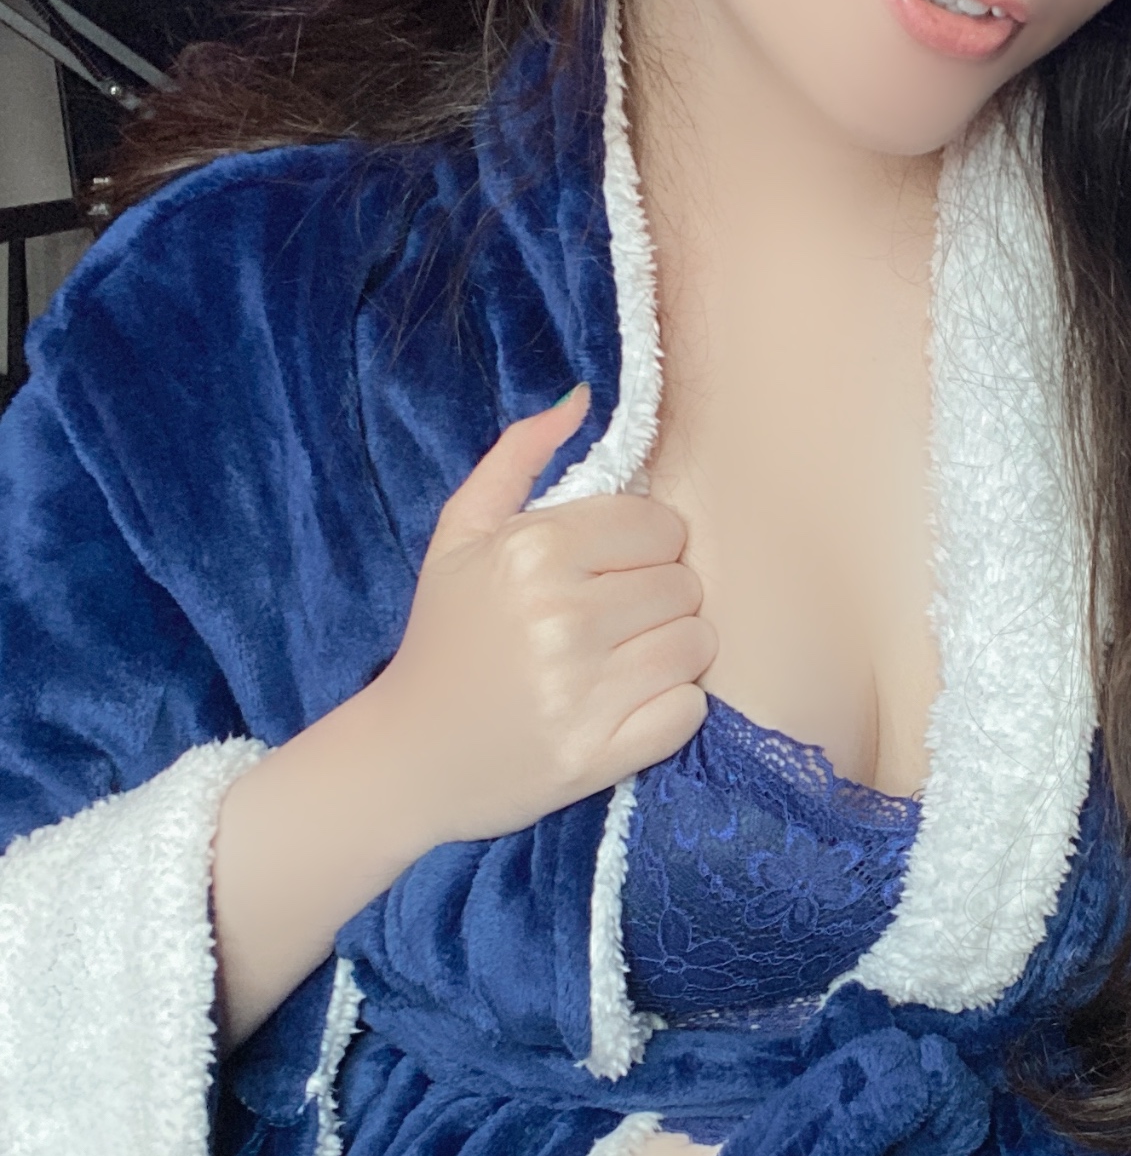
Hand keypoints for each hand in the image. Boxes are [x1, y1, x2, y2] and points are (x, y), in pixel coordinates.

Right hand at [365, 387, 716, 849]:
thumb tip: (581, 398)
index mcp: (533, 552)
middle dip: (659, 598)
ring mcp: (583, 692)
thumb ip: (518, 457)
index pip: (661, 526)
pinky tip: (626, 704)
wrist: (407, 757)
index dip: (645, 547)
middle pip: (686, 584)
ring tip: (622, 661)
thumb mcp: (459, 536)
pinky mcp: (600, 755)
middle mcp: (562, 618)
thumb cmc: (443, 638)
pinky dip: (670, 707)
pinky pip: (690, 710)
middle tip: (611, 621)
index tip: (610, 571)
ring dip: (672, 651)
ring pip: (697, 644)